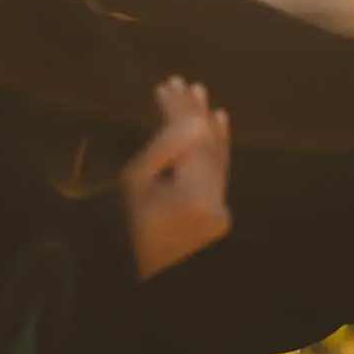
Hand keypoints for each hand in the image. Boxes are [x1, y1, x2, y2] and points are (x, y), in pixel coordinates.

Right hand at [121, 77, 231, 279]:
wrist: (151, 272)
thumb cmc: (132, 229)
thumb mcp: (135, 187)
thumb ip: (162, 151)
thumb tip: (194, 120)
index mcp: (193, 198)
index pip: (187, 142)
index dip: (176, 110)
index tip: (165, 85)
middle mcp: (214, 203)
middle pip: (202, 145)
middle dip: (189, 111)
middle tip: (181, 82)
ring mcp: (221, 207)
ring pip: (212, 156)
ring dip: (204, 122)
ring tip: (197, 92)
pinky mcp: (221, 210)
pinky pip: (221, 171)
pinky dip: (220, 144)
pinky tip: (220, 117)